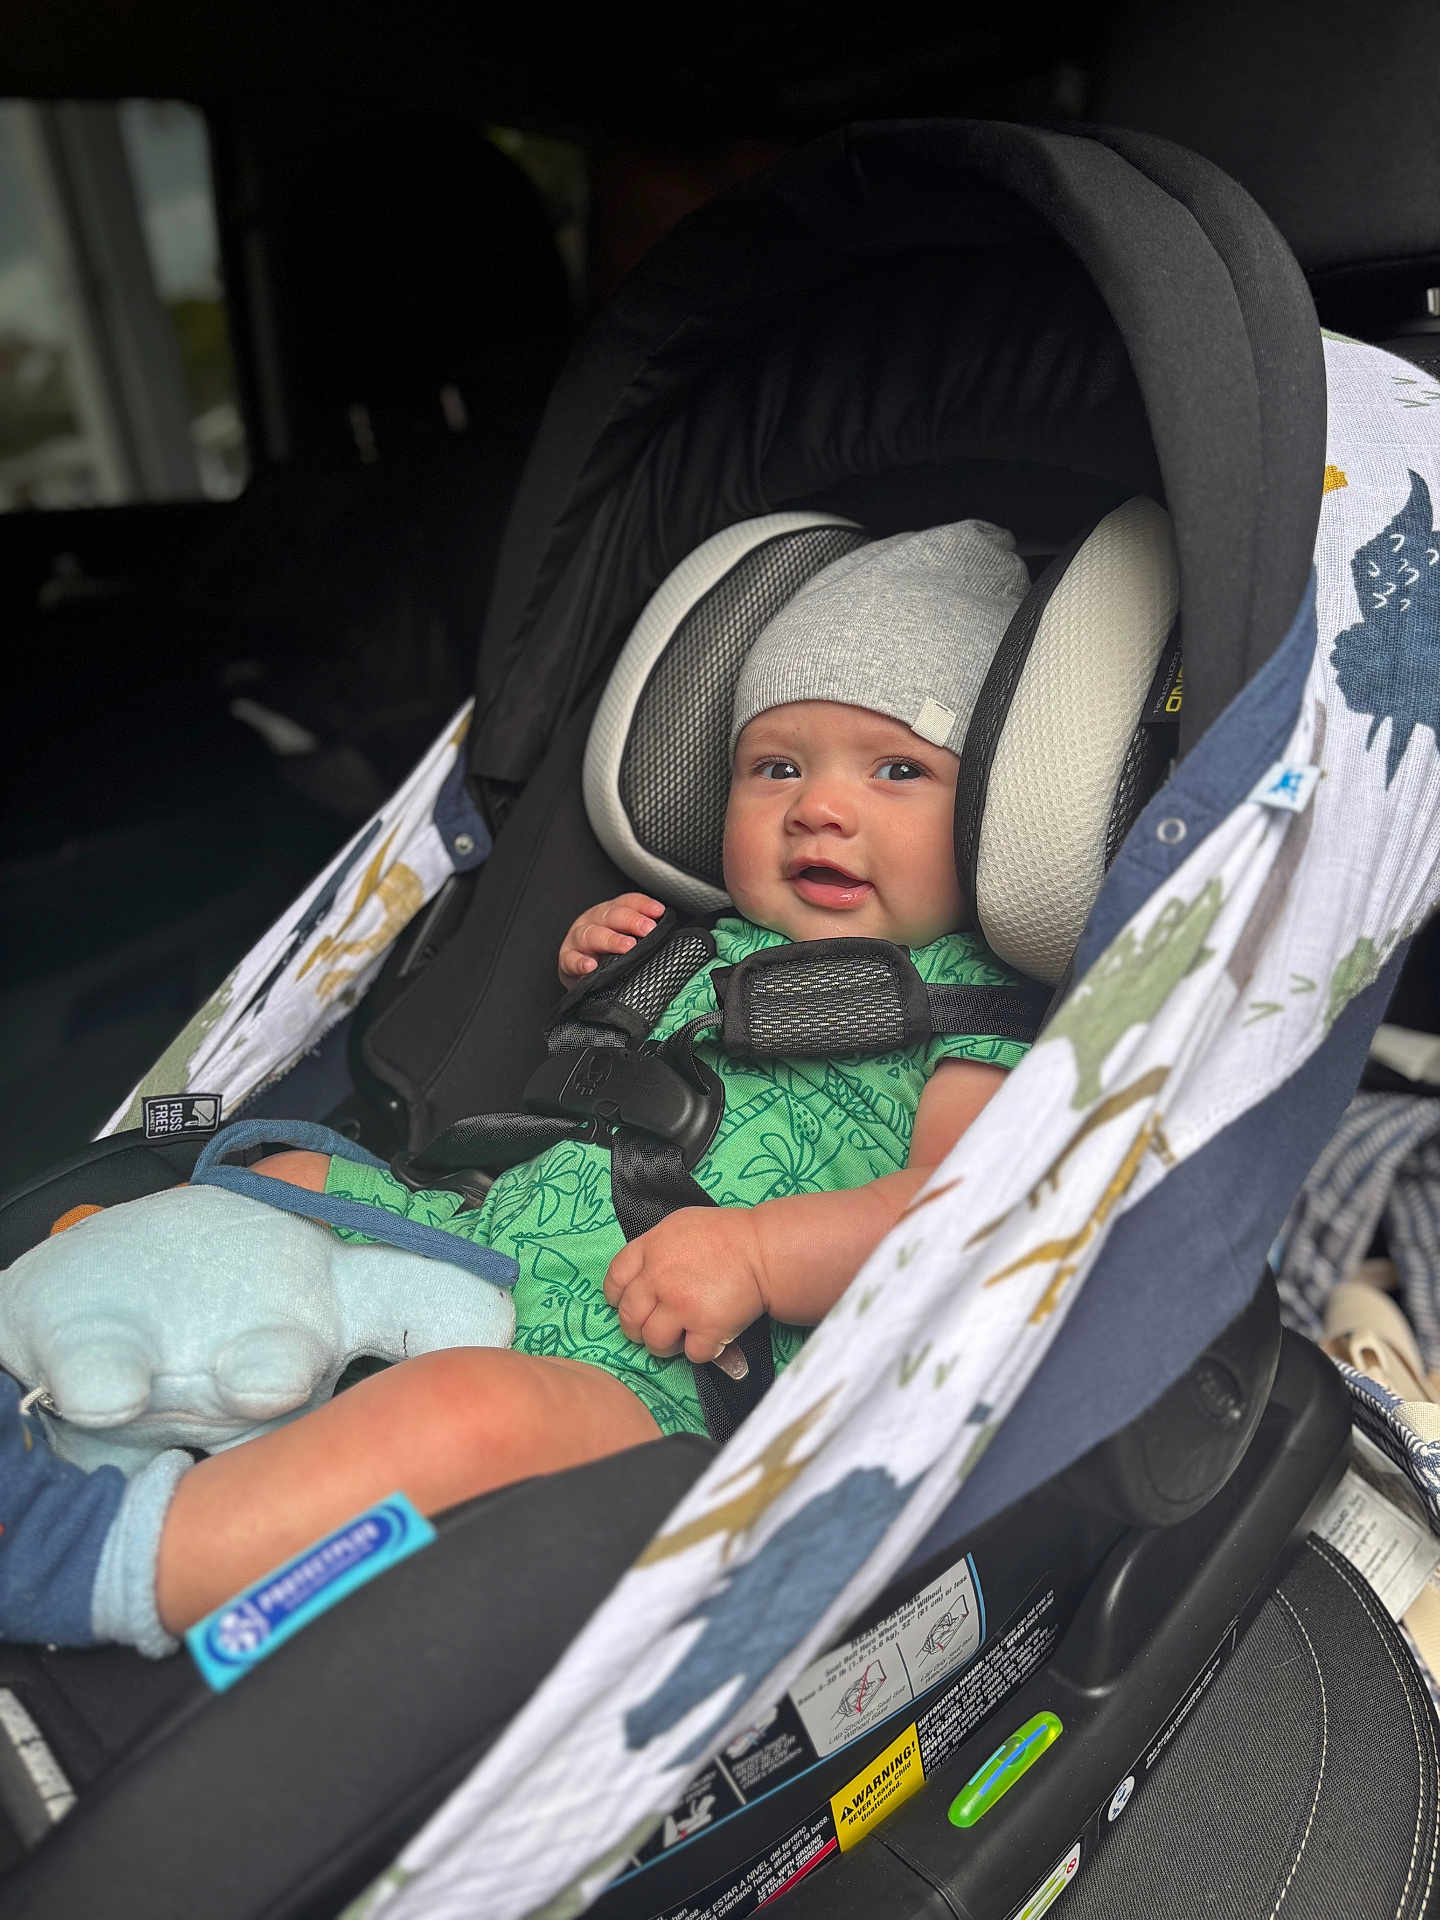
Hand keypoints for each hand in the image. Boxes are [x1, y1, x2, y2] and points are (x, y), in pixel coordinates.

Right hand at [558, 894, 665, 983]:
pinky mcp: (566, 959)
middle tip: (648, 930)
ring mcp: (578, 940)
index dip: (643, 905)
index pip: (627, 902)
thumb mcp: (624, 938)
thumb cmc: (607, 954)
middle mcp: (593, 921)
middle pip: (611, 915)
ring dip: (611, 940)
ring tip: (627, 947)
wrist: (579, 972)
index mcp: (609, 913)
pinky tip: (591, 966)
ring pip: (592, 934)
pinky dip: (581, 962)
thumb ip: (642, 935)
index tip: (659, 912)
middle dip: (631, 921)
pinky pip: (571, 960)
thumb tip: (669, 936)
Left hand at [603, 1207, 766, 1367]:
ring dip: (666, 1344)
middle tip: (653, 1330)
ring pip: (654, 1341)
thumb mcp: (680, 1226)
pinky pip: (691, 1353)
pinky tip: (711, 1336)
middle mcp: (659, 1277)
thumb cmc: (727, 1235)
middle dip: (637, 1329)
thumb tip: (640, 1277)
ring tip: (682, 1336)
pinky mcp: (706, 1327)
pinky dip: (702, 1350)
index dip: (616, 1298)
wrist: (765, 1250)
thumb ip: (655, 1250)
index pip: (614, 1280)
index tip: (624, 1305)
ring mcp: (681, 1304)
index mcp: (651, 1248)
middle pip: (629, 1317)